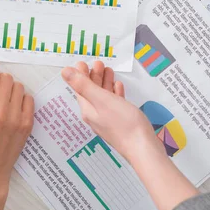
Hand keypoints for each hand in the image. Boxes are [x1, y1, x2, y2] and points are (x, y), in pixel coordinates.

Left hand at [62, 61, 198, 209]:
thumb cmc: (124, 125)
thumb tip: (65, 72)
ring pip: (103, 97)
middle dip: (93, 76)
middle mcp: (96, 116)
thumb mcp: (102, 100)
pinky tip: (118, 88)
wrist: (143, 147)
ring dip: (104, 83)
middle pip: (91, 92)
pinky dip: (115, 93)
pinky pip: (114, 104)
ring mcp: (109, 120)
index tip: (83, 62)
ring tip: (108, 70)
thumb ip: (84, 85)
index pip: (80, 89)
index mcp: (89, 110)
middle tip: (98, 63)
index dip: (80, 75)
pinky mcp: (121, 123)